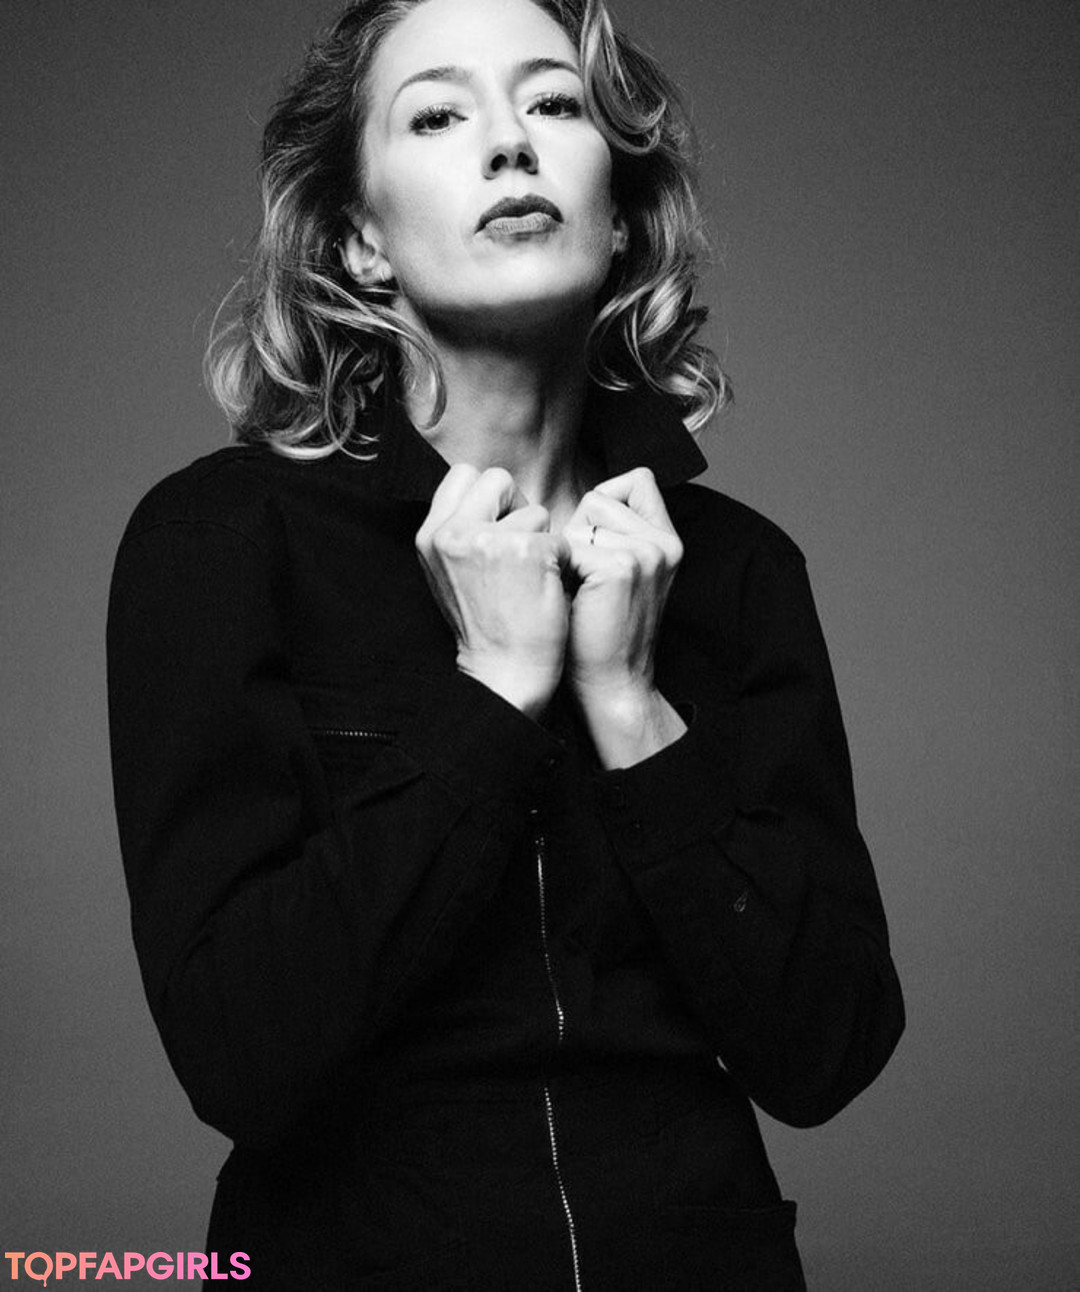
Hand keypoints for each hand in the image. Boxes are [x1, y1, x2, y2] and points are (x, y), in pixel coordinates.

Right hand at [416, 464, 569, 718]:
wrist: (504, 674)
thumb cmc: (486, 627)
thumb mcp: (450, 573)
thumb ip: (459, 532)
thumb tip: (485, 496)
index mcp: (431, 535)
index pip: (463, 475)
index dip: (489, 498)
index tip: (498, 530)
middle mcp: (453, 532)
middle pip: (497, 478)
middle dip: (517, 507)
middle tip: (522, 550)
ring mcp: (489, 539)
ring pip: (534, 509)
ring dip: (542, 540)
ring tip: (530, 580)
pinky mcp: (528, 550)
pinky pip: (559, 538)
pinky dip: (561, 563)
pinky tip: (546, 592)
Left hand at [564, 467, 686, 763]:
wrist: (611, 682)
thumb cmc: (600, 629)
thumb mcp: (617, 570)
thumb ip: (612, 530)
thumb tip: (584, 500)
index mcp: (668, 539)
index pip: (636, 479)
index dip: (603, 506)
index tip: (597, 549)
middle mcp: (665, 541)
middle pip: (599, 497)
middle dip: (580, 533)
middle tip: (587, 582)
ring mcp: (648, 552)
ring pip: (584, 520)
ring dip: (570, 553)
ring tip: (583, 592)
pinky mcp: (623, 567)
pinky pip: (571, 545)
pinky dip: (563, 572)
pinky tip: (577, 602)